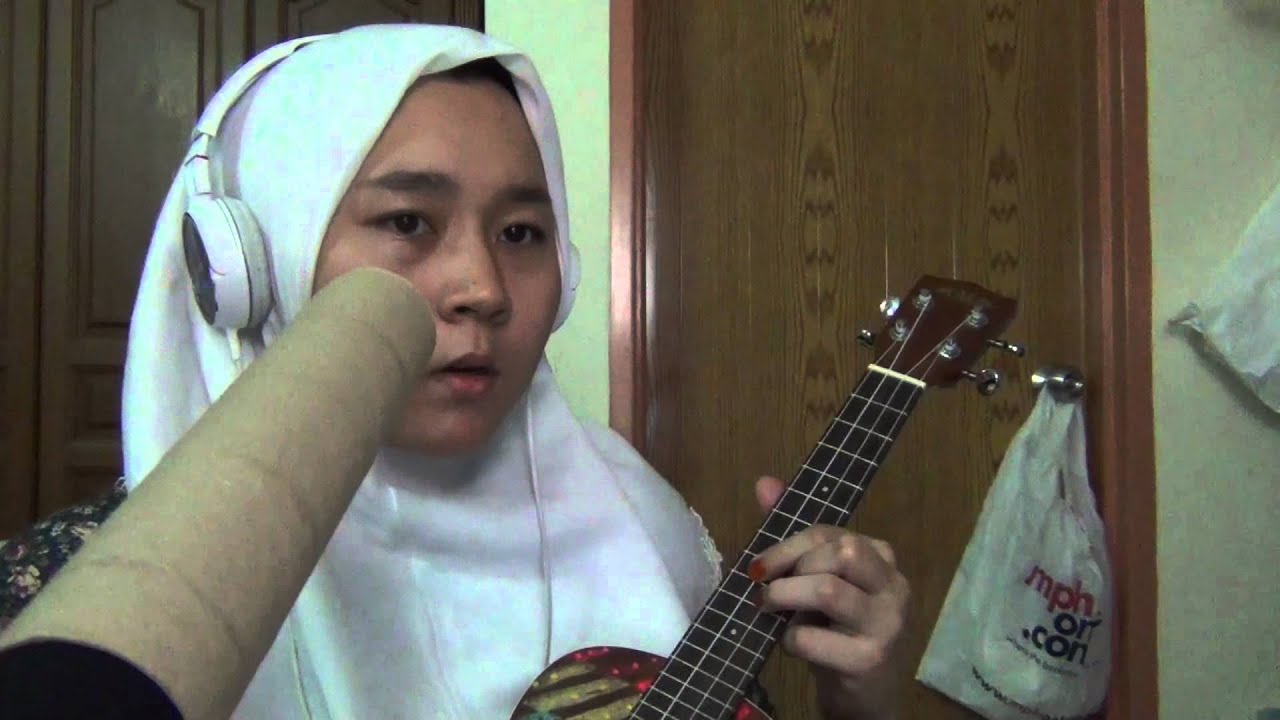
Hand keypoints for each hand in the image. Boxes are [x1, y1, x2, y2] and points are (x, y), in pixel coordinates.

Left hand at [749, 475, 908, 719]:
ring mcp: (887, 622)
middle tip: (768, 591)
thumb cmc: (837, 630)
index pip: (829, 534)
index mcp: (882, 557)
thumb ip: (795, 534)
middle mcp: (893, 584)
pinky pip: (815, 637)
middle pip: (838, 553)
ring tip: (770, 611)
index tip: (758, 567)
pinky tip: (793, 645)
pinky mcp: (870, 658)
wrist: (863, 694)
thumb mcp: (817, 578)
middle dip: (790, 568)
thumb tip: (765, 483)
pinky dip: (792, 639)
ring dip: (785, 598)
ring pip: (828, 589)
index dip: (786, 546)